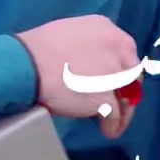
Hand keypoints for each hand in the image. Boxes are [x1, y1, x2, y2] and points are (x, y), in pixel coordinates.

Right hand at [17, 16, 141, 140]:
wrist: (28, 64)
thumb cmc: (39, 49)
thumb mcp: (71, 34)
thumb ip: (88, 46)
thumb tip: (90, 62)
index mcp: (107, 28)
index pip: (125, 53)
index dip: (120, 71)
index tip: (114, 84)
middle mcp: (118, 47)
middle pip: (131, 75)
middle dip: (124, 91)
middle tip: (116, 105)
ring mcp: (114, 73)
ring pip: (126, 97)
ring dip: (121, 111)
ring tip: (112, 123)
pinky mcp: (106, 97)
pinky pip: (116, 116)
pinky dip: (113, 125)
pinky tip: (107, 130)